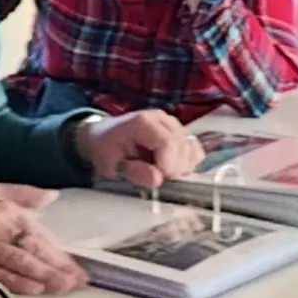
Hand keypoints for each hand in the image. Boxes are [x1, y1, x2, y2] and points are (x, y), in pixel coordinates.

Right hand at [0, 183, 83, 294]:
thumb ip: (24, 193)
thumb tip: (53, 197)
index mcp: (7, 211)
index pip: (40, 236)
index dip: (61, 254)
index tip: (78, 269)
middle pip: (34, 252)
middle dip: (58, 269)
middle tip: (78, 284)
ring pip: (18, 265)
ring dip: (43, 278)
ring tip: (62, 288)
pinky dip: (16, 282)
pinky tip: (33, 290)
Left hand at [76, 108, 202, 189]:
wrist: (102, 137)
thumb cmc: (105, 150)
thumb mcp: (110, 165)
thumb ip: (133, 172)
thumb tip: (157, 179)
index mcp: (143, 123)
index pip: (169, 144)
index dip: (168, 166)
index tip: (158, 178)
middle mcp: (162, 118)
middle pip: (183, 147)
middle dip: (174, 169)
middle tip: (156, 176)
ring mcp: (173, 123)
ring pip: (192, 149)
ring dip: (182, 167)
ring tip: (162, 171)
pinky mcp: (180, 132)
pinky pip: (195, 149)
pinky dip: (187, 163)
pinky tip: (171, 167)